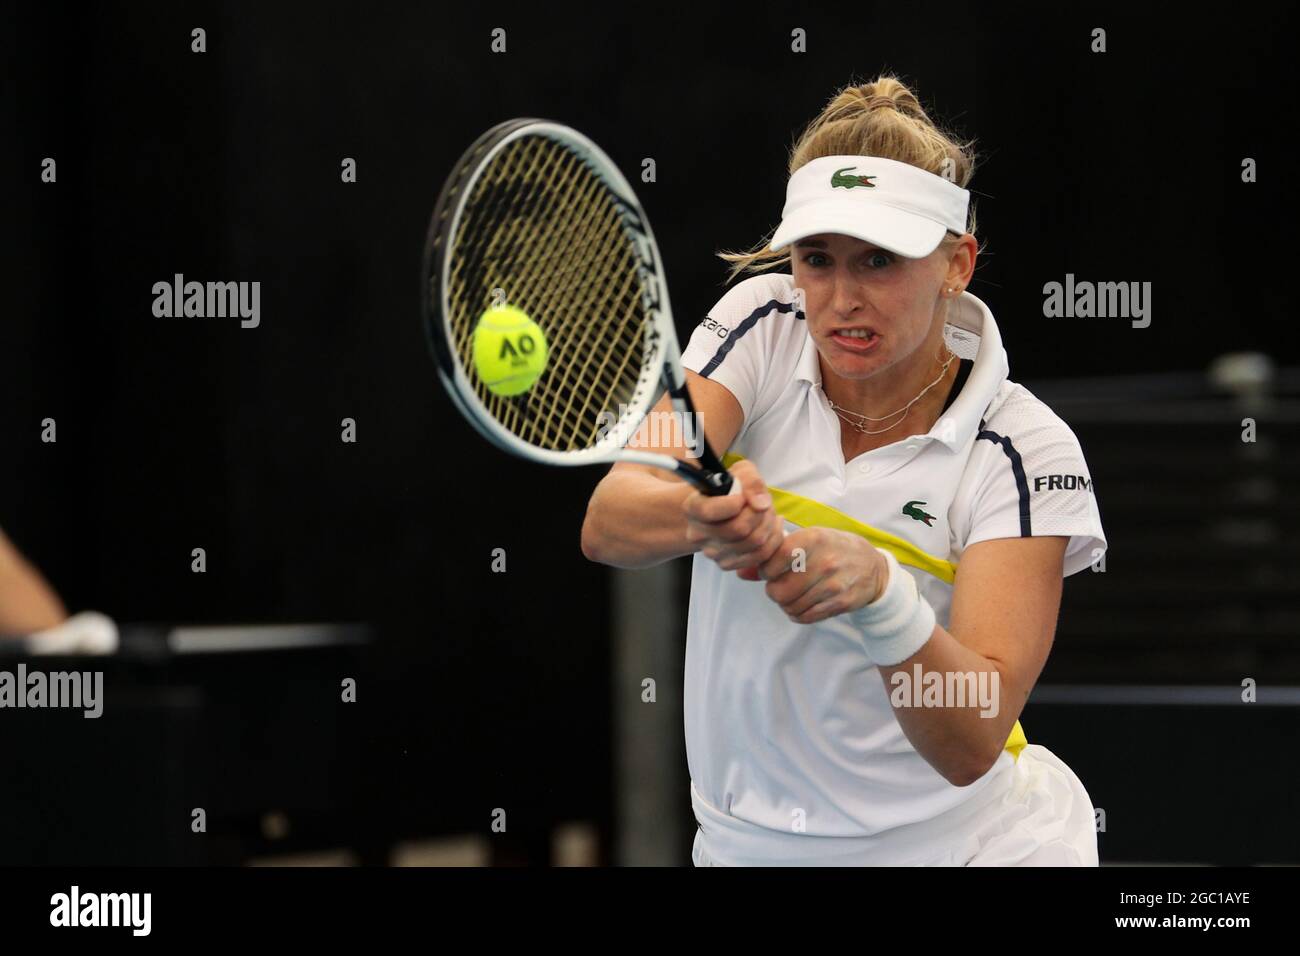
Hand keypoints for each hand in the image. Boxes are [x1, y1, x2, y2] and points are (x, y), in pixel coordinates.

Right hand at [682, 460, 785, 573]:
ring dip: (769, 525)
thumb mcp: (740, 473)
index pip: (709, 511)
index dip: (733, 503)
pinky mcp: (727, 564)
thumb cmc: (732, 490)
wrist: (726, 510)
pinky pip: (760, 556)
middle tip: (763, 504)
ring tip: (768, 513)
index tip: (742, 496)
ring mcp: (712, 553)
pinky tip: (770, 527)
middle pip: (738, 529)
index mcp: (693, 508)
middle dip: (759, 514)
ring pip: (753, 544)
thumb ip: (750, 481)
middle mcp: (698, 534)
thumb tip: (761, 503)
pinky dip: (772, 540)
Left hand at [752, 526, 888, 624]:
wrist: (873, 568)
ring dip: (786, 604)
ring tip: (792, 595)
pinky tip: (802, 604)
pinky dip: (798, 614)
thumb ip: (774, 554)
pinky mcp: (840, 603)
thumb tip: (741, 572)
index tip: (771, 570)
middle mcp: (824, 561)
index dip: (765, 570)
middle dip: (773, 591)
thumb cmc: (833, 549)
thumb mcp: (808, 540)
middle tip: (780, 586)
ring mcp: (833, 584)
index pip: (773, 560)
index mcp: (813, 538)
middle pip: (778, 590)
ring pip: (790, 606)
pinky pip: (806, 617)